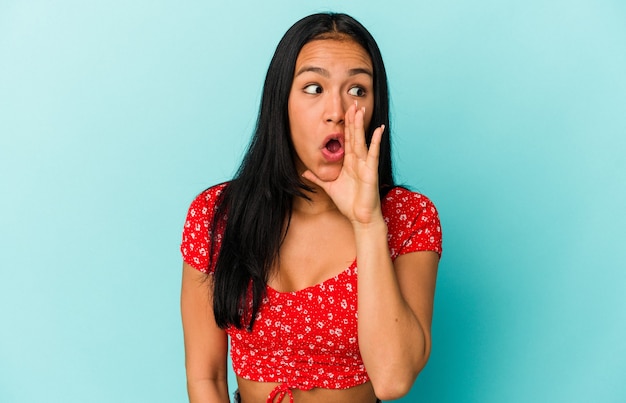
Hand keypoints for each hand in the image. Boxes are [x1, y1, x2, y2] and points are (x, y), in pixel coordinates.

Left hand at [302, 102, 384, 224]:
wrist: (360, 217)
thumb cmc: (349, 203)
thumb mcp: (329, 187)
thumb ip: (318, 178)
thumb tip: (305, 173)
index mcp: (349, 163)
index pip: (346, 140)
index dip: (345, 125)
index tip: (345, 111)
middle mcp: (358, 161)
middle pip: (354, 136)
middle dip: (353, 119)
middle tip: (353, 103)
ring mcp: (365, 164)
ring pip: (361, 140)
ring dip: (361, 125)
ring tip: (361, 109)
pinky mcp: (371, 171)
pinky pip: (373, 153)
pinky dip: (376, 140)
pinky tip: (379, 129)